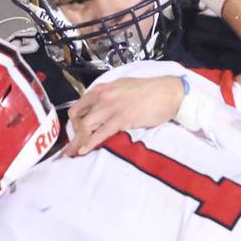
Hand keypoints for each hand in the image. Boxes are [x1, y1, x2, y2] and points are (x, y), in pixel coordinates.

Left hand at [65, 76, 184, 155]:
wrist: (168, 92)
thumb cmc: (149, 91)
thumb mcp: (122, 87)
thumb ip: (108, 97)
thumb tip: (100, 109)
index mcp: (101, 89)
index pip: (78, 106)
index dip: (74, 122)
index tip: (76, 133)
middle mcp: (102, 96)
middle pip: (78, 118)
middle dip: (73, 135)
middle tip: (71, 148)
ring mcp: (111, 107)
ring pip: (85, 127)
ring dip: (77, 142)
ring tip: (72, 154)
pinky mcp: (121, 119)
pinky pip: (100, 133)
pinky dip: (90, 143)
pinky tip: (83, 151)